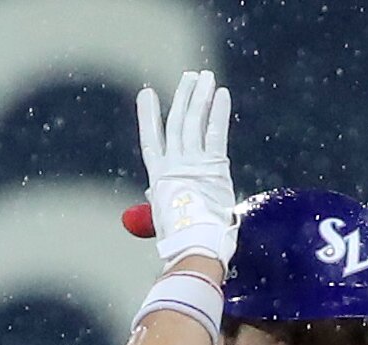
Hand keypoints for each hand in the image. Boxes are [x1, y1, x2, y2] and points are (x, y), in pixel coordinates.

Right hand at [136, 70, 236, 270]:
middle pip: (177, 123)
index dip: (149, 116)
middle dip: (183, 98)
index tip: (147, 94)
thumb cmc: (180, 241)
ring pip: (194, 121)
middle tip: (190, 78)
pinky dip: (218, 112)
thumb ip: (158, 202)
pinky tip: (221, 93)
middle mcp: (173, 165)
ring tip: (204, 77)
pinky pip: (216, 132)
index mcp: (158, 178)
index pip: (152, 140)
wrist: (194, 245)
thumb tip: (151, 196)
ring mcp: (192, 162)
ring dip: (199, 97)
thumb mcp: (164, 219)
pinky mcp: (214, 165)